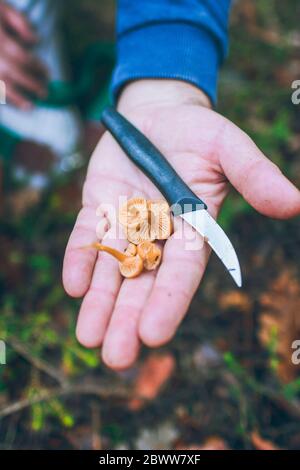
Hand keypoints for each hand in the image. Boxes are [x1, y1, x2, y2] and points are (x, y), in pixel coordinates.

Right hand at [0, 1, 46, 108]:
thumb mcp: (4, 9)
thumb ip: (21, 23)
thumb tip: (35, 42)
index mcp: (1, 40)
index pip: (24, 58)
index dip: (38, 69)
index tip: (48, 75)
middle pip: (16, 75)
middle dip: (32, 85)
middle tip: (44, 93)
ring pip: (2, 86)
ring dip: (17, 99)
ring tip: (29, 107)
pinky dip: (3, 98)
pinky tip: (10, 102)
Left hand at [63, 80, 299, 369]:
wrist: (159, 112)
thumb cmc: (199, 130)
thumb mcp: (228, 146)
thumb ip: (254, 174)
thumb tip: (294, 203)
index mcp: (191, 229)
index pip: (181, 273)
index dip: (168, 302)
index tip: (154, 336)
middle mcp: (157, 236)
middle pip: (142, 284)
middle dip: (128, 319)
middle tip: (116, 358)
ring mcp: (124, 224)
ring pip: (111, 271)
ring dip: (99, 303)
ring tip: (88, 339)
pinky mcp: (97, 208)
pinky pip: (87, 238)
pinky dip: (80, 259)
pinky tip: (73, 286)